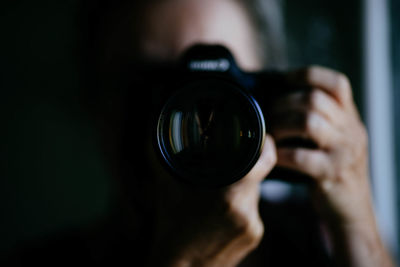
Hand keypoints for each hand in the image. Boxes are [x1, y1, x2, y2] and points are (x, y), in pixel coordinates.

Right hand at [145, 135, 276, 266]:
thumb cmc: (170, 229)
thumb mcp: (167, 189)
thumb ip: (167, 157)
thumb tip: (156, 130)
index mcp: (229, 196)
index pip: (265, 160)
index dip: (267, 144)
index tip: (262, 137)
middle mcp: (247, 210)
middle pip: (256, 176)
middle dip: (243, 168)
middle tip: (224, 168)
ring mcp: (254, 226)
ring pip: (253, 193)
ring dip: (239, 189)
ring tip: (216, 197)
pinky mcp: (255, 236)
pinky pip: (252, 211)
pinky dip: (240, 206)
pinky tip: (220, 214)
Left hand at [269, 66, 393, 265]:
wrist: (352, 211)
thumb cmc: (333, 172)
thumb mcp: (334, 141)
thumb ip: (316, 121)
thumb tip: (276, 101)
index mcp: (350, 118)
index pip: (337, 84)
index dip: (308, 75)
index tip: (282, 78)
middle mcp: (351, 130)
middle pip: (315, 99)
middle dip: (283, 103)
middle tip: (267, 114)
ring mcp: (344, 152)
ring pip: (309, 122)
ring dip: (281, 125)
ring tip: (270, 133)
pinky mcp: (332, 174)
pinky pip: (301, 157)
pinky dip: (281, 153)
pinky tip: (272, 155)